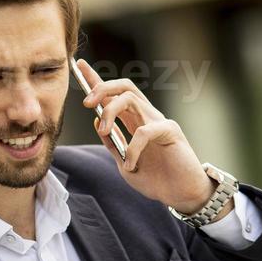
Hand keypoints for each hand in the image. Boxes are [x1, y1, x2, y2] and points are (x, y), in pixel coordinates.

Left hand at [75, 57, 214, 213]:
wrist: (182, 194)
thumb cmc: (158, 180)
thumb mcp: (125, 164)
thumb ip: (113, 143)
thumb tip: (97, 121)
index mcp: (135, 122)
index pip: (114, 95)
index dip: (96, 80)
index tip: (79, 65)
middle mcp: (147, 116)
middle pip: (123, 87)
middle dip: (101, 88)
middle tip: (86, 102)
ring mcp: (159, 121)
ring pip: (130, 99)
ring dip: (110, 112)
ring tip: (105, 131)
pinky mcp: (170, 131)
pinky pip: (144, 131)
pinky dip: (132, 148)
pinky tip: (131, 164)